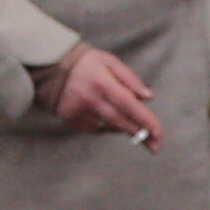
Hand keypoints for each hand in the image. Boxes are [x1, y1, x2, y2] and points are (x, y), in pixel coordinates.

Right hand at [35, 43, 162, 142]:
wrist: (50, 66)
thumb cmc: (87, 63)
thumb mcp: (110, 62)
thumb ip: (130, 79)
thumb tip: (148, 97)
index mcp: (102, 82)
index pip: (128, 104)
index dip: (144, 120)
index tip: (158, 134)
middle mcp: (90, 99)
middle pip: (120, 122)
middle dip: (141, 136)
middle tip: (156, 147)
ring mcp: (78, 111)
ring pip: (108, 128)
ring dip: (122, 128)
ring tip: (127, 121)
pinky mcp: (70, 120)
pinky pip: (94, 129)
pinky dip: (103, 125)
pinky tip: (101, 113)